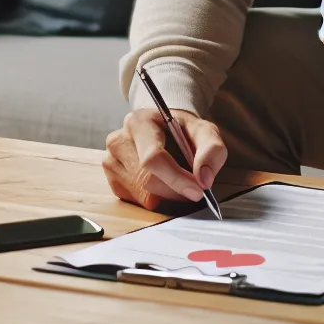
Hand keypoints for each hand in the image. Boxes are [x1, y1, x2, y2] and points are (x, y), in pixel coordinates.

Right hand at [103, 107, 227, 211]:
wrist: (165, 129)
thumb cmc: (183, 131)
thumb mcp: (204, 131)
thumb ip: (212, 150)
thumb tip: (204, 178)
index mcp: (139, 122)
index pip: (153, 158)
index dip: (176, 178)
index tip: (197, 190)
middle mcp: (119, 141)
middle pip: (147, 180)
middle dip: (175, 190)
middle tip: (194, 189)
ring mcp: (111, 162)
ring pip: (142, 195)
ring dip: (167, 196)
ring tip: (179, 181)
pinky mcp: (113, 180)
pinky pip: (136, 201)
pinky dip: (155, 198)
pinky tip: (163, 184)